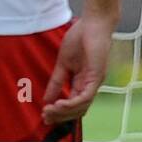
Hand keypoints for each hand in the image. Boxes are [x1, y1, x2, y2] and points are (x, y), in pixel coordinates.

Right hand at [42, 11, 117, 125]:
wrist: (93, 24)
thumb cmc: (80, 39)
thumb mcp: (63, 63)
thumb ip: (57, 81)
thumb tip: (47, 98)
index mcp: (83, 83)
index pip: (72, 104)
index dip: (59, 112)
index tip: (44, 116)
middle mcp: (90, 86)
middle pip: (77, 110)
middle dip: (60, 116)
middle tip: (45, 117)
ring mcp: (95, 83)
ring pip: (82, 106)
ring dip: (64, 111)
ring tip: (49, 111)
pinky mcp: (97, 77)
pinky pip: (86, 96)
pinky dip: (73, 103)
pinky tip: (60, 103)